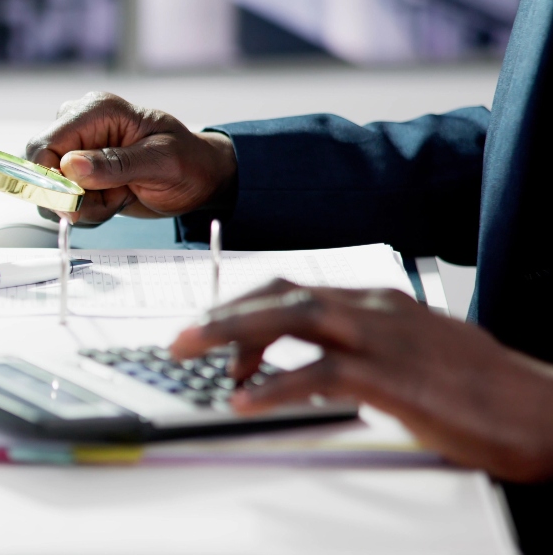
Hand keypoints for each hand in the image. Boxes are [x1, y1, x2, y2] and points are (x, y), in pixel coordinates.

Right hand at [26, 92, 236, 225]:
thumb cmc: (188, 162)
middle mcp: (80, 127)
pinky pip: (65, 201)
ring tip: (119, 197)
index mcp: (96, 111)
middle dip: (71, 197)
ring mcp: (77, 151)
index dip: (49, 179)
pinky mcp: (80, 175)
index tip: (74, 203)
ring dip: (83, 206)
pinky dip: (88, 211)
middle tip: (109, 201)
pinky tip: (115, 200)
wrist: (200, 178)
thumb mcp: (160, 162)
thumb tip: (70, 166)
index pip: (45, 145)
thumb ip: (115, 164)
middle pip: (40, 169)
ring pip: (51, 191)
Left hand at [170, 279, 552, 481]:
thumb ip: (358, 350)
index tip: (208, 329)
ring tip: (192, 352)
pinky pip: (320, 374)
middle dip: (222, 313)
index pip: (290, 288)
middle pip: (280, 294)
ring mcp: (383, 339)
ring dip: (233, 334)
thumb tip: (311, 363)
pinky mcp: (394, 378)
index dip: (241, 306)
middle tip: (181, 338)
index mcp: (373, 301)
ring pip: (291, 318)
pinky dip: (276, 384)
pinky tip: (246, 398)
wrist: (542, 409)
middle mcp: (372, 309)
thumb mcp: (408, 352)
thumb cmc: (476, 386)